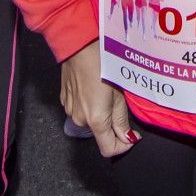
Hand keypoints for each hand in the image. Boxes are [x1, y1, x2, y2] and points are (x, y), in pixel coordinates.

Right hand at [61, 42, 136, 157]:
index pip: (108, 149)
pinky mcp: (63, 99)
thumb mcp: (119, 94)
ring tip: (104, 93)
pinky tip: (92, 88)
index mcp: (95, 120)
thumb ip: (122, 120)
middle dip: (111, 125)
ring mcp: (69, 109)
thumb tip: (127, 138)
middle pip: (99, 133)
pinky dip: (87, 105)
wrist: (79, 45)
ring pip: (88, 121)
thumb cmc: (103, 66)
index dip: (122, 146)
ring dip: (98, 114)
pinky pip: (78, 109)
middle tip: (118, 104)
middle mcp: (79, 120)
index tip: (132, 136)